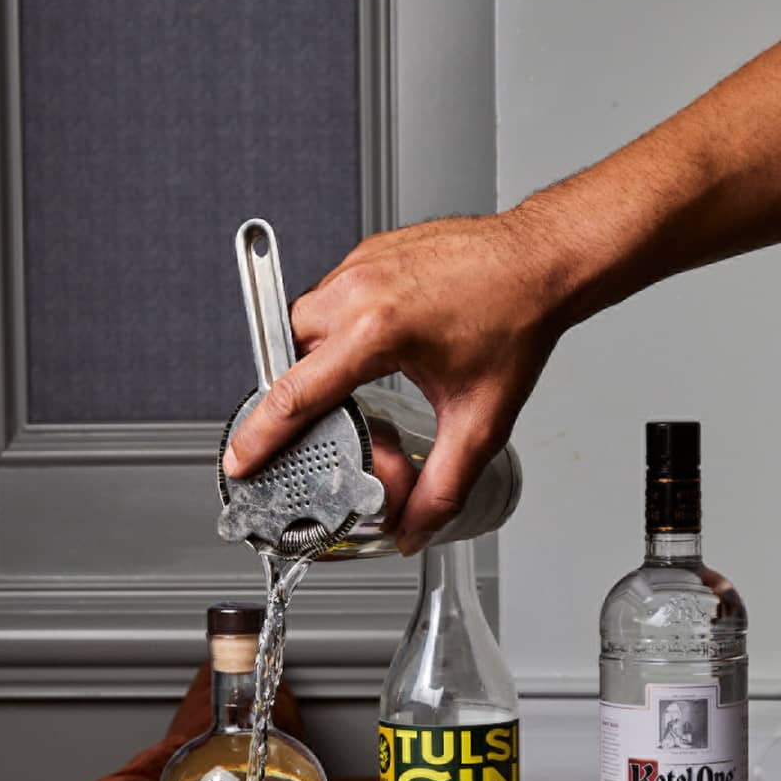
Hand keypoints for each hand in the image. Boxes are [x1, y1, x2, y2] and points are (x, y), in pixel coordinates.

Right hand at [222, 208, 560, 553]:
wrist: (541, 260)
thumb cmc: (517, 320)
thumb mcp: (480, 421)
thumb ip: (444, 486)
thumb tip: (415, 528)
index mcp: (378, 330)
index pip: (296, 392)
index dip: (260, 434)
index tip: (240, 458)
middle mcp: (359, 289)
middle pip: (289, 354)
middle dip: (298, 393)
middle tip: (322, 425)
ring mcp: (360, 264)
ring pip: (304, 321)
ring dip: (317, 358)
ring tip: (356, 385)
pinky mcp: (369, 251)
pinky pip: (329, 295)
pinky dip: (338, 327)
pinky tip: (375, 346)